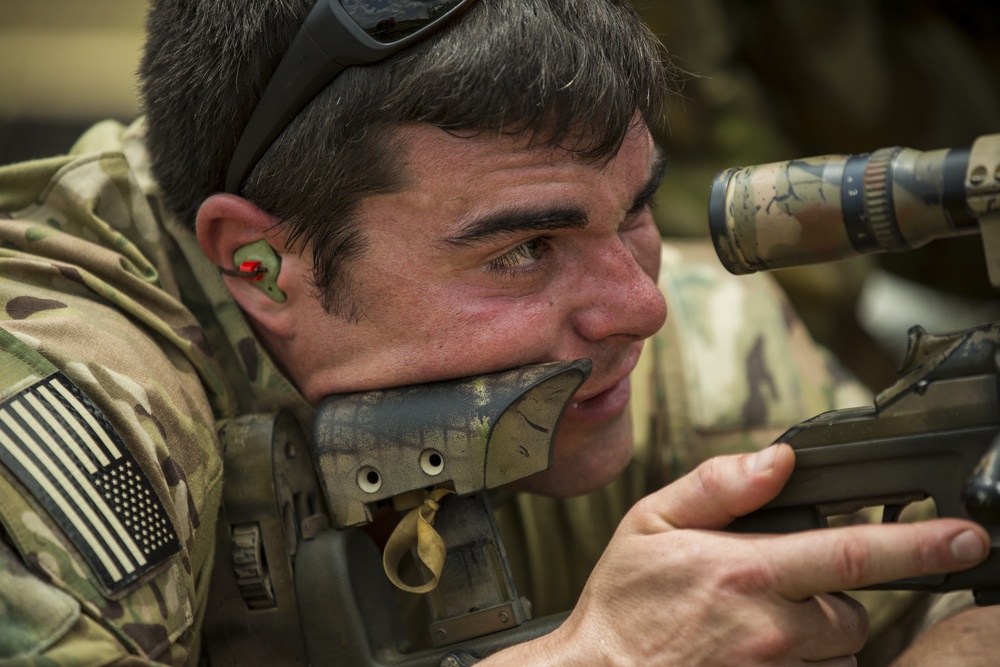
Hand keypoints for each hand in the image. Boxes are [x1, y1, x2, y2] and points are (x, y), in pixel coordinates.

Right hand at [494, 445, 989, 665]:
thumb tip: (777, 459)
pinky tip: (751, 656)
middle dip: (832, 599)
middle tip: (774, 591)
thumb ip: (719, 485)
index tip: (965, 538)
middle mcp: (770, 631)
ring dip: (813, 640)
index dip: (921, 545)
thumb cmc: (622, 606)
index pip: (854, 554)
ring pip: (836, 654)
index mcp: (746, 572)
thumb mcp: (650, 522)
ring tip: (752, 629)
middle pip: (852, 612)